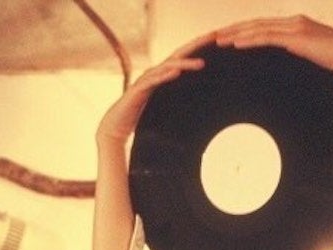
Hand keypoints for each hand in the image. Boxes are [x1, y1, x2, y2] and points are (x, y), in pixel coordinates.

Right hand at [96, 32, 215, 144]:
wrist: (116, 127)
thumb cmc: (140, 119)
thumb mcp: (164, 109)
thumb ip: (177, 105)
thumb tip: (198, 112)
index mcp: (162, 77)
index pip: (183, 61)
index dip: (198, 52)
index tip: (216, 45)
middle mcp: (154, 74)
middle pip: (178, 57)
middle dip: (195, 48)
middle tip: (213, 40)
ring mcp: (146, 81)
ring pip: (167, 67)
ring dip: (184, 64)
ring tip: (201, 64)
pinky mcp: (138, 90)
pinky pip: (152, 81)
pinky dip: (164, 76)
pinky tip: (175, 72)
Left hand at [214, 15, 332, 83]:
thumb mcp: (316, 62)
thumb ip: (301, 61)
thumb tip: (291, 75)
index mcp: (297, 27)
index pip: (263, 27)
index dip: (243, 32)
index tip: (225, 39)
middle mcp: (294, 22)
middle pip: (255, 24)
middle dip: (232, 30)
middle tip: (211, 37)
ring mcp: (295, 28)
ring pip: (257, 29)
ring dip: (235, 34)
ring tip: (216, 41)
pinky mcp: (297, 37)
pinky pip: (267, 37)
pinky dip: (249, 40)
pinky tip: (235, 45)